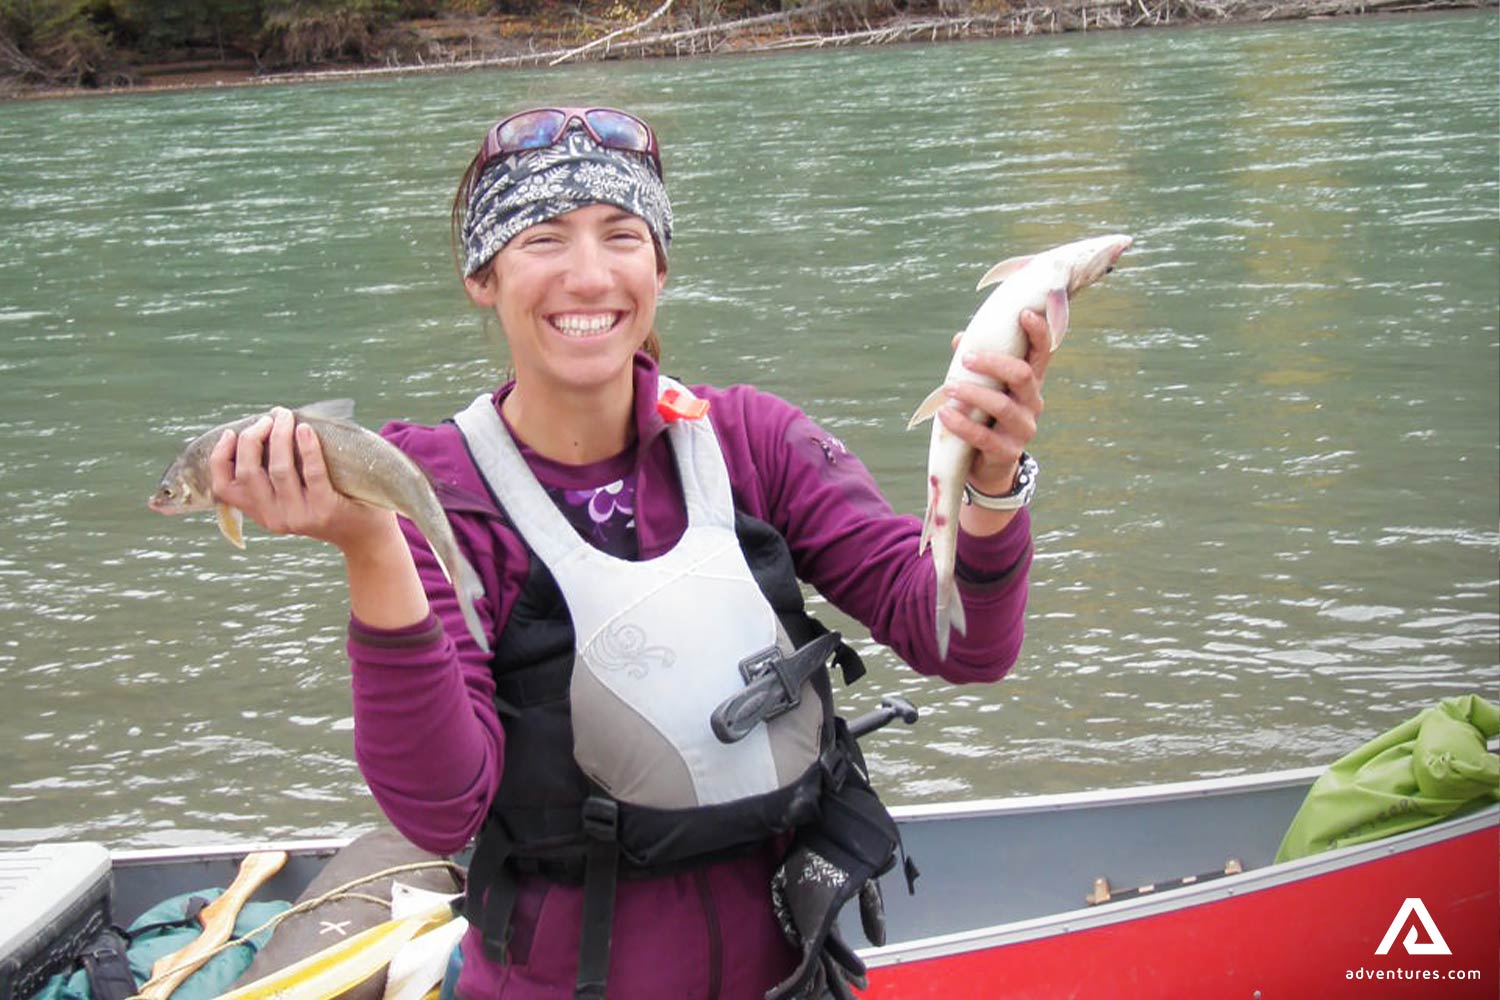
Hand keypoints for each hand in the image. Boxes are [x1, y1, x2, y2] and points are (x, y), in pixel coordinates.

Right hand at [209, 407, 395, 554]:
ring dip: (279, 436)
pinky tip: (306, 429)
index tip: (230, 433)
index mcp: (261, 514)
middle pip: (249, 472)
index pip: (224, 487)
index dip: (220, 457)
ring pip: (278, 469)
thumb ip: (274, 477)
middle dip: (253, 438)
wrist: (366, 536)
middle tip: (269, 418)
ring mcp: (299, 516)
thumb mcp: (293, 498)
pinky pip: (312, 472)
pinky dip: (307, 447)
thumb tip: (264, 426)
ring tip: (286, 417)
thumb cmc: (329, 504)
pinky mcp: (325, 509)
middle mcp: (275, 518)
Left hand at [937, 308, 1051, 495]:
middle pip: (1022, 375)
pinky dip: (962, 424)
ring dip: (974, 394)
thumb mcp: (985, 387)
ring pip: (1003, 406)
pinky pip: (984, 437)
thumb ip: (975, 364)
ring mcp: (1023, 428)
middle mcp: (1033, 402)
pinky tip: (945, 414)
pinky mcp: (1008, 451)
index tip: (1024, 313)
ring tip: (949, 388)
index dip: (1039, 332)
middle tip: (966, 358)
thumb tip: (960, 338)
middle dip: (994, 363)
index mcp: (1030, 382)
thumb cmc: (986, 415)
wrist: (989, 464)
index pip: (1042, 352)